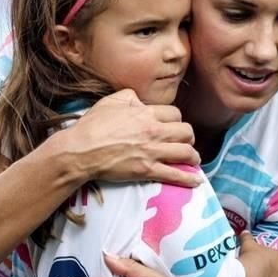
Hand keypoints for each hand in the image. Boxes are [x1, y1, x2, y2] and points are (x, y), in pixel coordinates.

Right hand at [59, 89, 201, 187]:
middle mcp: (154, 131)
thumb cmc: (92, 125)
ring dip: (193, 156)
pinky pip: (175, 175)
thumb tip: (140, 100)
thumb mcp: (111, 100)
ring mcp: (152, 152)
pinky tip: (196, 180)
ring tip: (193, 158)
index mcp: (146, 113)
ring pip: (186, 152)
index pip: (175, 114)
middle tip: (185, 141)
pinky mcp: (147, 170)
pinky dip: (189, 178)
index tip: (173, 125)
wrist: (81, 150)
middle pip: (186, 132)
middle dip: (188, 136)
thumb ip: (130, 96)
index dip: (176, 119)